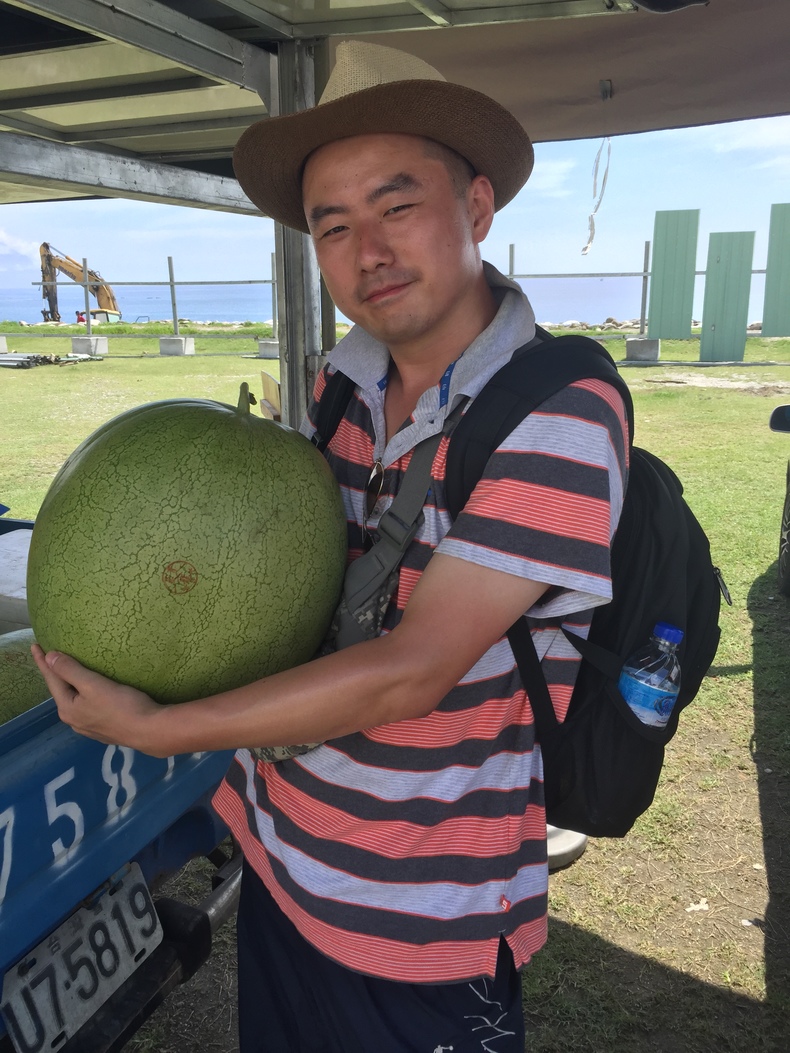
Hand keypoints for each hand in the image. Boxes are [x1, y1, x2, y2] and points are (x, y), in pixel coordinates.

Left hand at [31, 645, 166, 755]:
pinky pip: (87, 707)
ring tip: (70, 673)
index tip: (34, 644)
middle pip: (61, 691)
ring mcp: (89, 727)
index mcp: (67, 708)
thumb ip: (70, 670)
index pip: (51, 680)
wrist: (149, 730)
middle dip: (56, 675)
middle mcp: (74, 720)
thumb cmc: (121, 705)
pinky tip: (91, 693)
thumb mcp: (93, 684)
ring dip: (70, 685)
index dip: (43, 661)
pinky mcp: (104, 729)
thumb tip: (49, 657)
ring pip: (75, 700)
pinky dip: (83, 694)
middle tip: (51, 657)